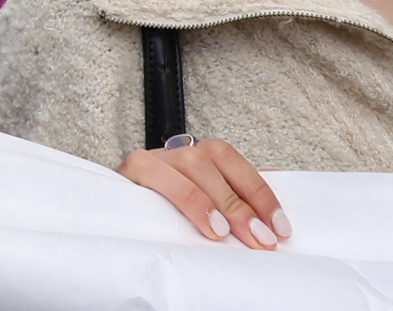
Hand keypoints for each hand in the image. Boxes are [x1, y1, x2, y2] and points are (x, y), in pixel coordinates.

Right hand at [118, 139, 288, 248]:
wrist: (112, 222)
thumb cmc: (165, 220)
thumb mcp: (206, 214)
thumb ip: (233, 207)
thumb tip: (275, 222)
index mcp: (197, 159)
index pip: (232, 161)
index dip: (260, 193)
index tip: (280, 229)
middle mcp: (174, 153)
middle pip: (211, 160)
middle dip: (240, 203)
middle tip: (260, 239)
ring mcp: (150, 159)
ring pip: (188, 162)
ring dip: (211, 199)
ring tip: (224, 233)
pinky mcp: (128, 171)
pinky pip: (152, 172)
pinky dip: (183, 197)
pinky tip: (200, 223)